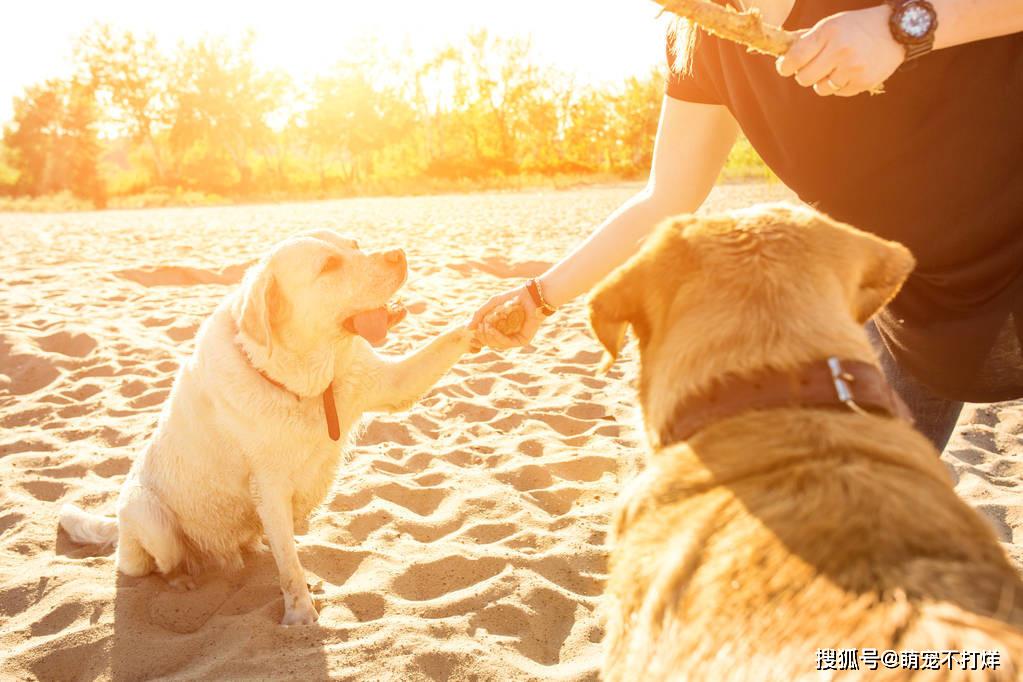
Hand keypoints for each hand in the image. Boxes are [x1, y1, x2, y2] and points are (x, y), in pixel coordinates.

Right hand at [470, 287, 542, 349]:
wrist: (531, 295)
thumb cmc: (512, 298)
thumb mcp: (492, 304)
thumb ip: (479, 315)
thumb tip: (468, 329)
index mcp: (500, 328)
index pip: (486, 338)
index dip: (478, 335)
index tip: (475, 327)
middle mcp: (507, 335)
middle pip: (490, 343)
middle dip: (483, 336)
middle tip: (481, 326)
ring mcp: (515, 339)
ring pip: (497, 345)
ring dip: (489, 337)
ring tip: (486, 327)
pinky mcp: (522, 341)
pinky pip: (507, 344)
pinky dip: (498, 338)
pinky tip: (493, 330)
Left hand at [775, 6, 904, 96]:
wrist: (897, 30)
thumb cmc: (857, 26)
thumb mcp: (832, 24)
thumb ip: (807, 39)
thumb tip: (782, 51)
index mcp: (828, 32)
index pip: (795, 58)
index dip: (785, 66)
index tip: (785, 67)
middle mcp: (840, 50)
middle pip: (804, 78)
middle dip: (804, 74)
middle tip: (812, 67)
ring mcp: (853, 68)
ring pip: (821, 88)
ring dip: (823, 81)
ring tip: (835, 68)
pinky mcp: (863, 81)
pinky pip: (839, 92)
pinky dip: (840, 85)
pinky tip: (850, 72)